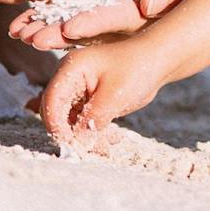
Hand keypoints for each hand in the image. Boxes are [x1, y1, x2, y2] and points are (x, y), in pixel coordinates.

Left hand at [7, 0, 201, 48]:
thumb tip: (151, 5)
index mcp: (136, 17)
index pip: (112, 22)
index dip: (92, 25)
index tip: (70, 28)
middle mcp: (113, 22)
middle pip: (82, 29)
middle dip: (56, 34)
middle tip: (32, 39)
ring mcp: (96, 14)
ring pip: (65, 22)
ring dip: (42, 27)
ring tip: (17, 32)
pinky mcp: (84, 1)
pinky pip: (60, 8)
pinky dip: (40, 13)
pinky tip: (18, 20)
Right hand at [37, 38, 174, 141]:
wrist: (157, 60)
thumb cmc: (137, 69)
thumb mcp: (114, 96)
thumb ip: (92, 119)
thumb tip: (76, 143)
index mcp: (72, 68)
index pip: (52, 99)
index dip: (55, 124)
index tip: (68, 143)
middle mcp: (71, 77)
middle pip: (57, 112)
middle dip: (69, 133)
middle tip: (89, 149)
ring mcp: (79, 88)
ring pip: (70, 120)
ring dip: (84, 136)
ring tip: (105, 147)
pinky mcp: (89, 100)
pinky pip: (83, 121)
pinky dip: (93, 132)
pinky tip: (111, 140)